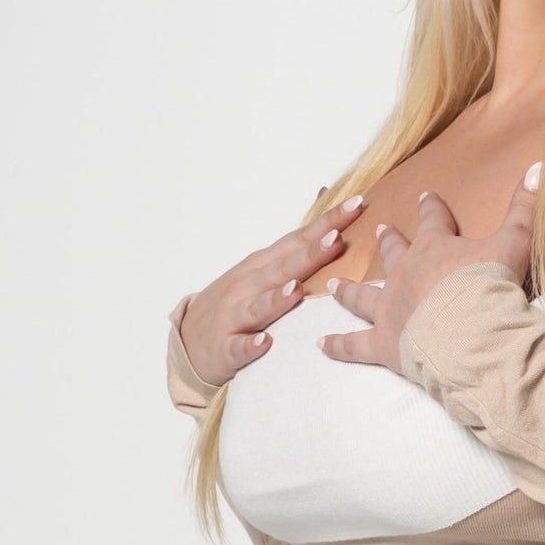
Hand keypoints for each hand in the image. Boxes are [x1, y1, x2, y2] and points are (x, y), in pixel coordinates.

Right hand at [173, 191, 372, 387]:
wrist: (189, 340)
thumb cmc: (234, 301)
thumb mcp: (261, 267)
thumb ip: (295, 242)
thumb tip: (325, 197)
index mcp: (262, 264)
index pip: (299, 239)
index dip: (326, 223)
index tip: (355, 205)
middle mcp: (248, 285)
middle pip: (283, 268)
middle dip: (310, 254)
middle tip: (336, 240)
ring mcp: (234, 316)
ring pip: (258, 306)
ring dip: (277, 298)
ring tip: (296, 289)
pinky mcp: (225, 348)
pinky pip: (239, 347)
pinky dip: (250, 345)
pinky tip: (264, 343)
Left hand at [319, 162, 539, 373]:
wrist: (471, 333)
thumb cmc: (490, 287)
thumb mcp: (514, 242)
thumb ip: (523, 207)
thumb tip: (538, 166)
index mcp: (435, 248)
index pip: (432, 220)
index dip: (430, 208)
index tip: (424, 197)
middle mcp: (405, 274)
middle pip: (393, 253)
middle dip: (387, 241)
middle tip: (379, 231)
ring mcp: (389, 308)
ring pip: (362, 296)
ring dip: (348, 290)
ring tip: (334, 285)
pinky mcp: (382, 343)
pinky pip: (353, 345)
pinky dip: (337, 345)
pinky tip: (321, 344)